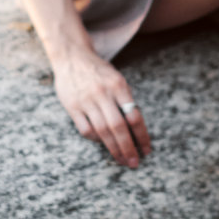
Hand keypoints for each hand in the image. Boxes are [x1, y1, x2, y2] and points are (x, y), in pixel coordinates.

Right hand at [51, 48, 152, 168]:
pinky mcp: (72, 107)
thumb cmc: (98, 71)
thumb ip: (125, 99)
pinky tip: (102, 143)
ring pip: (102, 131)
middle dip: (128, 148)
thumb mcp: (116, 78)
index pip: (134, 115)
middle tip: (134, 162)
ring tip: (122, 160)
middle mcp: (102, 93)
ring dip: (114, 149)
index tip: (146, 149)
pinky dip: (96, 139)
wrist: (71, 56)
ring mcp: (86, 100)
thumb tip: (136, 127)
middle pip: (118, 127)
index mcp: (118, 85)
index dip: (142, 135)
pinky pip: (86, 130)